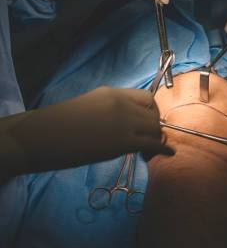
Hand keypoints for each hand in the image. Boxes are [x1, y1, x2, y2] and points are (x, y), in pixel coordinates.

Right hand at [10, 87, 172, 172]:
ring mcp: (124, 120)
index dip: (151, 112)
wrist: (39, 137)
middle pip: (154, 114)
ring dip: (155, 141)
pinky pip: (153, 144)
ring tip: (145, 154)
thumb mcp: (88, 108)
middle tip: (145, 144)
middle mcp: (122, 102)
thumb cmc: (56, 126)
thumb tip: (126, 127)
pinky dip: (163, 150)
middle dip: (154, 129)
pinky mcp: (123, 140)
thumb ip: (110, 112)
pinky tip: (167, 154)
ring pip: (155, 129)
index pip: (146, 98)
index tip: (147, 125)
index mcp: (111, 92)